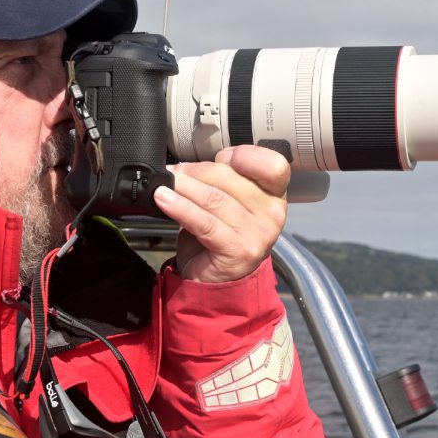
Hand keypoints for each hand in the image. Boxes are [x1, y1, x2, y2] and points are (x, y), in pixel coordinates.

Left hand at [153, 145, 289, 282]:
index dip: (245, 155)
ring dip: (183, 187)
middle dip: (196, 171)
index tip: (221, 157)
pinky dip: (179, 207)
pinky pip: (204, 222)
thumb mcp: (228, 202)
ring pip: (214, 198)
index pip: (273, 165)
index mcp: (274, 196)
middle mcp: (272, 214)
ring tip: (164, 183)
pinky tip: (163, 199)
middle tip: (174, 172)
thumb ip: (222, 181)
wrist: (217, 282)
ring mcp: (258, 234)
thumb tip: (187, 164)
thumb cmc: (220, 238)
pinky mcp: (238, 251)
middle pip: (231, 177)